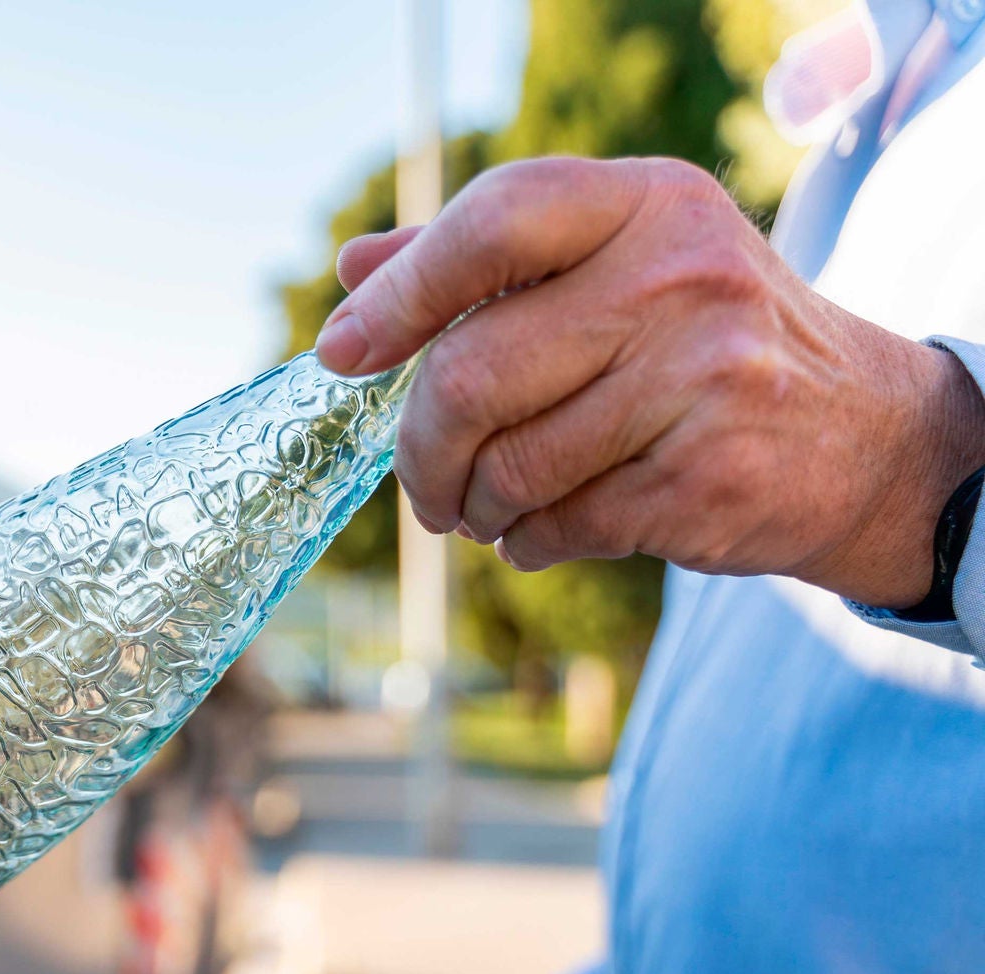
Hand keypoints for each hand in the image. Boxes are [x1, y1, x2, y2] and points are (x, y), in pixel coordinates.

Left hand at [317, 156, 984, 607]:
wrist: (861, 437)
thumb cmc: (700, 342)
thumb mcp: (615, 264)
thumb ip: (483, 261)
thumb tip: (354, 272)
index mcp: (646, 203)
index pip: (495, 223)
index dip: (402, 294)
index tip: (343, 352)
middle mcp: (682, 277)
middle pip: (473, 373)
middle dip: (421, 449)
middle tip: (422, 484)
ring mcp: (705, 379)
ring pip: (509, 466)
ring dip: (473, 506)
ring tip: (487, 506)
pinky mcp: (707, 478)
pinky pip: (557, 524)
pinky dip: (527, 540)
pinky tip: (545, 529)